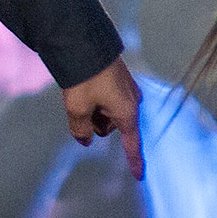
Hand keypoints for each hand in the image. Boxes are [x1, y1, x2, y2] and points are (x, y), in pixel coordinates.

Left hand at [60, 57, 142, 179]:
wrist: (85, 41)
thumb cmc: (84, 77)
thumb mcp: (77, 107)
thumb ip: (81, 129)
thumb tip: (85, 141)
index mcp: (127, 112)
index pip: (132, 143)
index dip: (134, 160)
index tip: (139, 176)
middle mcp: (132, 102)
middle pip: (111, 127)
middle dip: (96, 122)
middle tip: (81, 104)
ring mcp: (128, 90)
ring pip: (107, 112)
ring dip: (94, 109)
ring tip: (81, 90)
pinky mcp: (119, 79)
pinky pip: (107, 98)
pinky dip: (95, 98)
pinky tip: (84, 86)